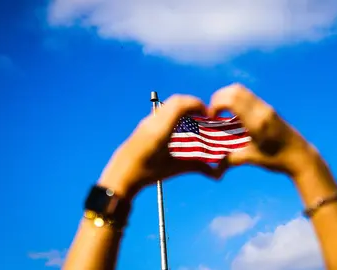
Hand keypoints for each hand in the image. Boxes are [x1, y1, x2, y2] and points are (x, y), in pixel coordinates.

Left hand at [98, 95, 220, 199]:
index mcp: (160, 130)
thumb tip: (216, 174)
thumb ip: (196, 167)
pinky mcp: (144, 124)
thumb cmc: (146, 173)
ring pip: (169, 104)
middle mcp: (153, 121)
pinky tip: (180, 127)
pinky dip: (176, 113)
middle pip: (176, 100)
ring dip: (184, 107)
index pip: (180, 105)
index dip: (197, 104)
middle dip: (193, 104)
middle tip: (204, 116)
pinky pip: (164, 111)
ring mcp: (147, 121)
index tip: (208, 114)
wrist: (120, 175)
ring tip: (194, 120)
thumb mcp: (173, 169)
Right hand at [208, 84, 319, 176]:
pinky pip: (248, 96)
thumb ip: (231, 160)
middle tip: (214, 113)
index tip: (212, 117)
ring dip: (227, 97)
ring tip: (222, 113)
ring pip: (241, 90)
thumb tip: (215, 168)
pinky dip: (236, 100)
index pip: (232, 99)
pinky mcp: (269, 108)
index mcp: (257, 121)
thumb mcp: (252, 159)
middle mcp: (262, 110)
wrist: (301, 156)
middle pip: (235, 90)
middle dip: (219, 98)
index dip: (216, 104)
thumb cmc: (277, 159)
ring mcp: (266, 107)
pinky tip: (234, 115)